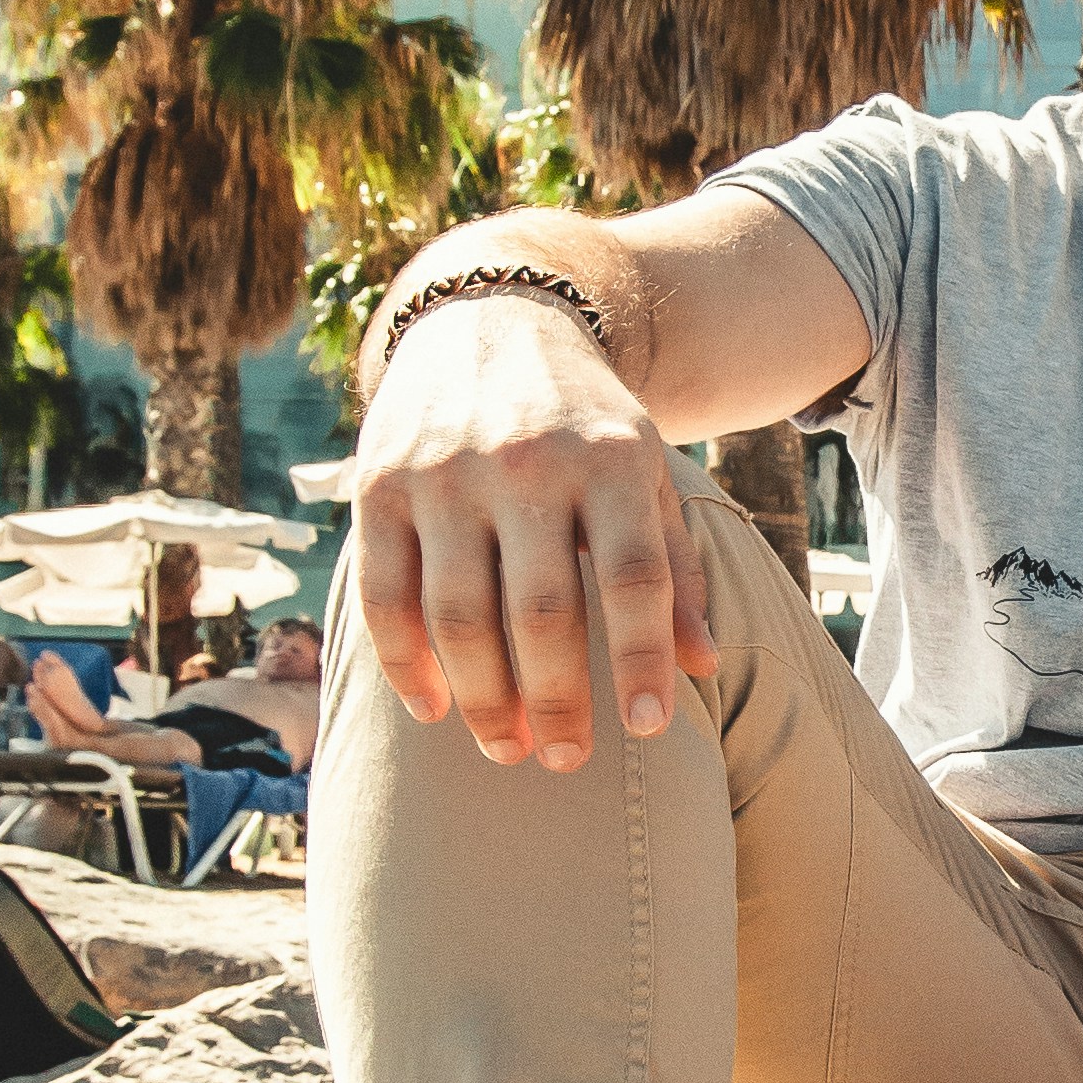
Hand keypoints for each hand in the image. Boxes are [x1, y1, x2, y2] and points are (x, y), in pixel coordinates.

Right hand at [353, 295, 720, 769]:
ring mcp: (443, 474)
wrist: (489, 321)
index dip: (641, 658)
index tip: (650, 730)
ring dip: (481, 699)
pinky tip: (432, 707)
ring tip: (505, 748)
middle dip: (555, 701)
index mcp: (608, 459)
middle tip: (565, 761)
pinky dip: (404, 663)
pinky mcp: (378, 486)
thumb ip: (673, 564)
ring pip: (457, 614)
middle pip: (542, 610)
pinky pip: (384, 594)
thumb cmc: (584, 421)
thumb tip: (703, 666)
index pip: (633, 576)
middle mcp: (525, 463)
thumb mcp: (645, 470)